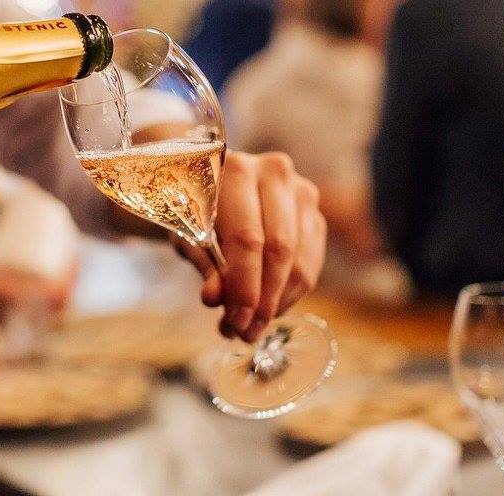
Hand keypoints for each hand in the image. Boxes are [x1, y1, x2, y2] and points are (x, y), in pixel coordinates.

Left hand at [175, 151, 326, 343]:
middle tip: (247, 333)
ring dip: (279, 302)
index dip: (244, 285)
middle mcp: (275, 172)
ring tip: (254, 327)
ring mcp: (301, 190)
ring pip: (300, 259)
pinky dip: (292, 292)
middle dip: (264, 299)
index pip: (247, 237)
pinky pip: (312, 261)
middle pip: (279, 248)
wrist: (214, 184)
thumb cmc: (196, 209)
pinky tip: (270, 308)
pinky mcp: (314, 211)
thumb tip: (215, 299)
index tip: (236, 322)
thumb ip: (205, 265)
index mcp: (236, 169)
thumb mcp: (189, 234)